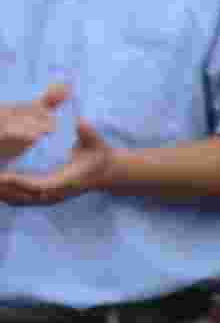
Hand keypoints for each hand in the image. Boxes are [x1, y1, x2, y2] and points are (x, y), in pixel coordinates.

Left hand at [0, 88, 114, 207]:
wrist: (107, 172)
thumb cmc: (100, 155)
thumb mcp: (96, 142)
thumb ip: (87, 133)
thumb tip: (80, 122)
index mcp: (66, 182)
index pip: (39, 186)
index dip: (20, 182)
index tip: (4, 176)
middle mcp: (56, 193)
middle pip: (24, 197)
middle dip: (6, 189)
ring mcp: (49, 197)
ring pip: (20, 200)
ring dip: (5, 193)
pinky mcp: (45, 196)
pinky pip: (21, 199)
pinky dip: (8, 194)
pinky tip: (0, 185)